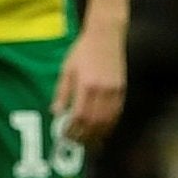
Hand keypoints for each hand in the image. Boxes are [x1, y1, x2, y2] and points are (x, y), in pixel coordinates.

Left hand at [53, 24, 125, 148]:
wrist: (105, 35)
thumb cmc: (82, 50)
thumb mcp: (67, 69)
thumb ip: (62, 92)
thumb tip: (56, 112)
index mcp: (87, 85)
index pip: (80, 116)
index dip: (73, 129)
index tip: (65, 135)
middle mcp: (102, 90)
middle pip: (95, 122)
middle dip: (84, 136)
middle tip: (75, 142)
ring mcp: (114, 90)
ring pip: (108, 121)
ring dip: (97, 134)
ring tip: (88, 141)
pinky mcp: (121, 89)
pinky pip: (116, 113)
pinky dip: (109, 125)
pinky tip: (101, 130)